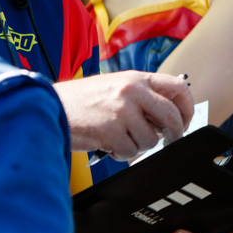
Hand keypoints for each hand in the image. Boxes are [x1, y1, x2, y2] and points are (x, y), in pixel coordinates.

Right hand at [56, 71, 193, 159]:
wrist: (45, 107)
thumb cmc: (81, 101)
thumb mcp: (115, 86)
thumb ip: (142, 96)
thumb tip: (169, 117)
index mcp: (136, 78)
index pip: (178, 87)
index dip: (186, 108)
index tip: (184, 121)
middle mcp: (132, 91)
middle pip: (171, 116)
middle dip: (175, 133)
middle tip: (170, 140)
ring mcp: (122, 111)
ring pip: (151, 139)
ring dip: (138, 145)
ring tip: (119, 138)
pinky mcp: (111, 131)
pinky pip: (130, 152)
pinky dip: (121, 154)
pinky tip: (107, 144)